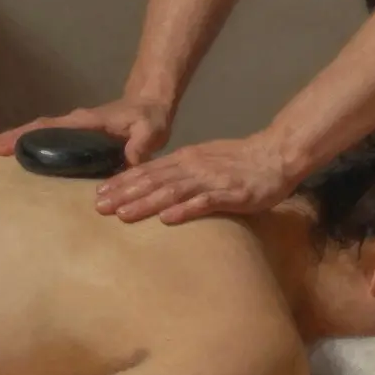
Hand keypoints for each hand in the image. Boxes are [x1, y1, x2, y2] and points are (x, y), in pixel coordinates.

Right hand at [0, 97, 173, 165]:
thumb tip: (129, 159)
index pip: (50, 127)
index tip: (4, 142)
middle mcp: (75, 122)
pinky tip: (22, 156)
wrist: (150, 106)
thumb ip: (141, 145)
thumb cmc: (149, 118)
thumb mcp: (150, 131)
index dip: (27, 134)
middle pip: (38, 127)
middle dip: (14, 136)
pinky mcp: (78, 136)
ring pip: (41, 132)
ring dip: (19, 140)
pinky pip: (51, 138)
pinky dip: (34, 144)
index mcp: (86, 121)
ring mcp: (75, 128)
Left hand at [94, 130, 302, 224]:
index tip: (99, 194)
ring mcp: (210, 180)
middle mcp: (192, 167)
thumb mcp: (203, 160)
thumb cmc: (238, 161)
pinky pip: (204, 202)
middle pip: (153, 180)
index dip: (122, 182)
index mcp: (185, 159)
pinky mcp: (230, 194)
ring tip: (123, 215)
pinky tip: (168, 219)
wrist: (274, 155)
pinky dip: (185, 210)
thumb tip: (152, 184)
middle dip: (124, 194)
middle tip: (99, 207)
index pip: (147, 170)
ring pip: (172, 190)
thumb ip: (179, 171)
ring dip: (146, 202)